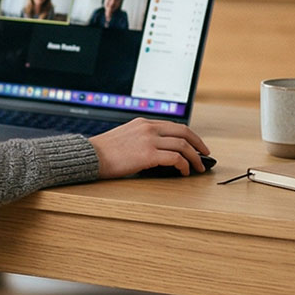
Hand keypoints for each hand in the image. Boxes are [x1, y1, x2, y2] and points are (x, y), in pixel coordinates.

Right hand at [88, 118, 211, 177]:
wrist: (89, 156)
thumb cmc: (103, 152)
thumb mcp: (124, 137)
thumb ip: (142, 138)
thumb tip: (158, 151)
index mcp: (143, 123)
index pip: (174, 125)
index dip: (189, 135)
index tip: (196, 144)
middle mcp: (148, 128)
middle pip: (184, 132)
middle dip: (199, 144)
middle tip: (205, 154)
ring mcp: (149, 140)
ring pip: (183, 145)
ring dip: (194, 157)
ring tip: (198, 167)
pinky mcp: (148, 154)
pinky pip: (175, 158)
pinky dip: (184, 165)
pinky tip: (183, 172)